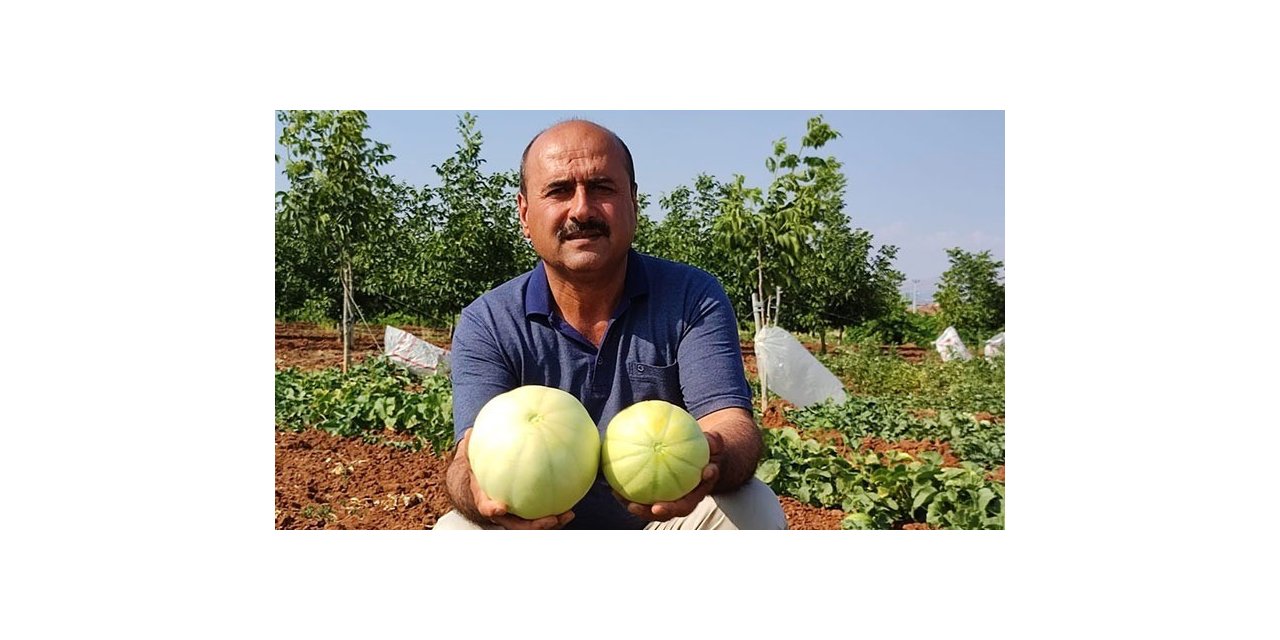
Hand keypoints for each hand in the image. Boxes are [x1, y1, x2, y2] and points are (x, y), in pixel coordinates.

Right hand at [459, 429, 574, 529]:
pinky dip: (557, 516)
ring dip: (551, 524)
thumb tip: (469, 432)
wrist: (482, 487)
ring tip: (568, 514)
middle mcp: (502, 514)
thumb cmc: (478, 472)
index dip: (493, 510)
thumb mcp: (471, 460)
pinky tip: (572, 507)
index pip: (486, 508)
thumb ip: (471, 448)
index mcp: (485, 501)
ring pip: (533, 526)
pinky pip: (542, 517)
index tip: (501, 507)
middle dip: (534, 526)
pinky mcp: (529, 514)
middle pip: (517, 526)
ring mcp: (516, 517)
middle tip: (550, 519)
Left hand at [613, 431, 723, 521]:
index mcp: (695, 494)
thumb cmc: (708, 451)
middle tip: (638, 506)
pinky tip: (612, 481)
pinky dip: (627, 490)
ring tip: (618, 496)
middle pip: (665, 512)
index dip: (673, 509)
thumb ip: (714, 442)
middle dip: (651, 513)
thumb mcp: (714, 445)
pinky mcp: (655, 492)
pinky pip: (640, 493)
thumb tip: (712, 439)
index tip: (660, 507)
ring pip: (649, 507)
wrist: (702, 457)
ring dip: (634, 505)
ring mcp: (667, 498)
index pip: (686, 505)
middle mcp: (680, 500)